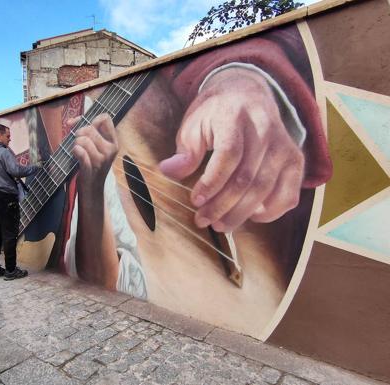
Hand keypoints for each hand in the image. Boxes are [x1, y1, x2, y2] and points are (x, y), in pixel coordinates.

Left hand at [71, 114, 117, 192]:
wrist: (93, 190)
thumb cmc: (92, 165)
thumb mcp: (97, 148)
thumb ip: (90, 133)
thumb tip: (72, 121)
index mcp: (113, 142)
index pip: (105, 118)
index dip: (90, 119)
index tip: (82, 125)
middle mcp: (110, 150)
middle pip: (90, 128)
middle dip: (79, 133)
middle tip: (78, 143)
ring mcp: (102, 160)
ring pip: (83, 140)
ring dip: (75, 144)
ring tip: (77, 152)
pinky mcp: (91, 168)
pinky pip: (80, 151)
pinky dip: (75, 151)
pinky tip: (75, 154)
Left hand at [159, 67, 304, 231]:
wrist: (247, 94)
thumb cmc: (214, 115)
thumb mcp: (193, 124)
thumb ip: (185, 151)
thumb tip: (168, 171)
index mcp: (236, 116)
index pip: (229, 154)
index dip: (212, 182)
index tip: (195, 201)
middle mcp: (266, 130)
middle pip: (246, 177)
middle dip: (222, 205)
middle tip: (203, 220)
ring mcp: (284, 146)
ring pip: (265, 188)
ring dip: (241, 213)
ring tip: (220, 224)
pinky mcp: (295, 160)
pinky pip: (288, 194)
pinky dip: (270, 211)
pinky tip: (250, 216)